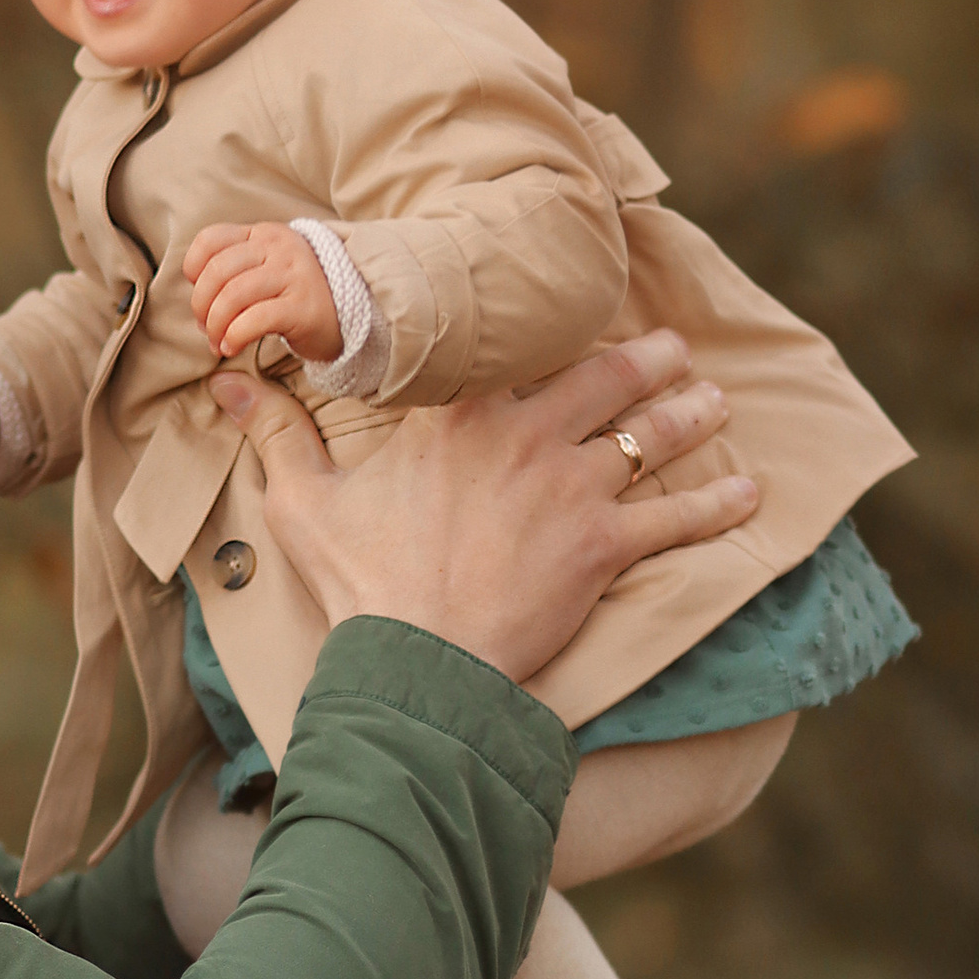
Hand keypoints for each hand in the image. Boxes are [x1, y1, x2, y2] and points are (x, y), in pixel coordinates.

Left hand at [186, 219, 343, 364]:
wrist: (351, 315)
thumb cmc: (296, 296)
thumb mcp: (266, 271)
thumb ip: (234, 273)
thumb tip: (197, 304)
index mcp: (264, 235)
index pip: (211, 239)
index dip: (194, 269)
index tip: (202, 296)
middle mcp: (280, 247)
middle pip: (217, 271)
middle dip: (201, 305)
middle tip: (206, 329)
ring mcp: (295, 275)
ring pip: (233, 295)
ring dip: (216, 325)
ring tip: (218, 342)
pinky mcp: (304, 307)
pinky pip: (256, 319)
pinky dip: (235, 336)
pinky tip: (232, 347)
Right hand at [210, 331, 756, 687]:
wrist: (417, 661)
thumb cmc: (360, 582)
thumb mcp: (303, 502)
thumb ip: (276, 434)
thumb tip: (228, 382)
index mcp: (456, 414)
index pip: (515, 352)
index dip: (553, 334)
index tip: (579, 317)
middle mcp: (523, 436)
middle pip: (601, 379)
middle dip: (646, 360)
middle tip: (676, 349)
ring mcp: (571, 490)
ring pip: (645, 436)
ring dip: (688, 415)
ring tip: (716, 400)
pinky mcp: (605, 547)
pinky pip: (677, 519)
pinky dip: (718, 506)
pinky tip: (750, 494)